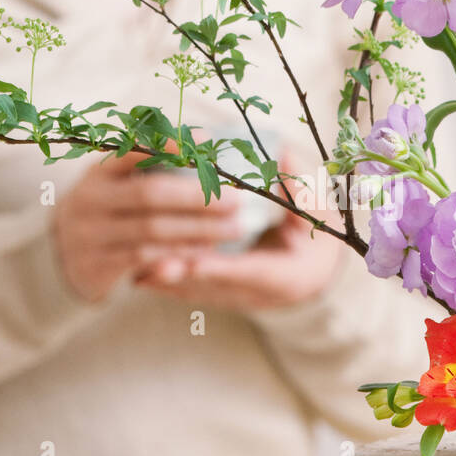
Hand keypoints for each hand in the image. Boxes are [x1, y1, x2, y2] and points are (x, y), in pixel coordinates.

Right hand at [52, 151, 245, 301]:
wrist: (60, 257)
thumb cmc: (107, 211)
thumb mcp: (115, 183)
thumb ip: (149, 165)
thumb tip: (204, 138)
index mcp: (98, 172)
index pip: (133, 150)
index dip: (170, 144)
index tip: (208, 142)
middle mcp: (90, 200)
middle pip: (150, 194)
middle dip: (197, 196)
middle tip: (236, 201)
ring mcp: (91, 234)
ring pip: (152, 230)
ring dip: (198, 230)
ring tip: (233, 229)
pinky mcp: (97, 265)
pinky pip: (144, 260)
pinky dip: (179, 255)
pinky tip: (206, 253)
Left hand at [133, 175, 345, 311]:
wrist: (317, 270)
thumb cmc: (317, 234)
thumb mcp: (318, 213)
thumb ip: (301, 189)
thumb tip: (282, 156)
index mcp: (290, 275)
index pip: (253, 272)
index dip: (223, 268)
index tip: (196, 262)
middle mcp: (262, 295)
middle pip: (218, 289)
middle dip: (185, 278)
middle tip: (153, 267)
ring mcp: (240, 300)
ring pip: (200, 295)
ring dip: (169, 284)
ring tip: (137, 272)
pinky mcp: (223, 298)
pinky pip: (192, 294)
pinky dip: (168, 286)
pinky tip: (140, 276)